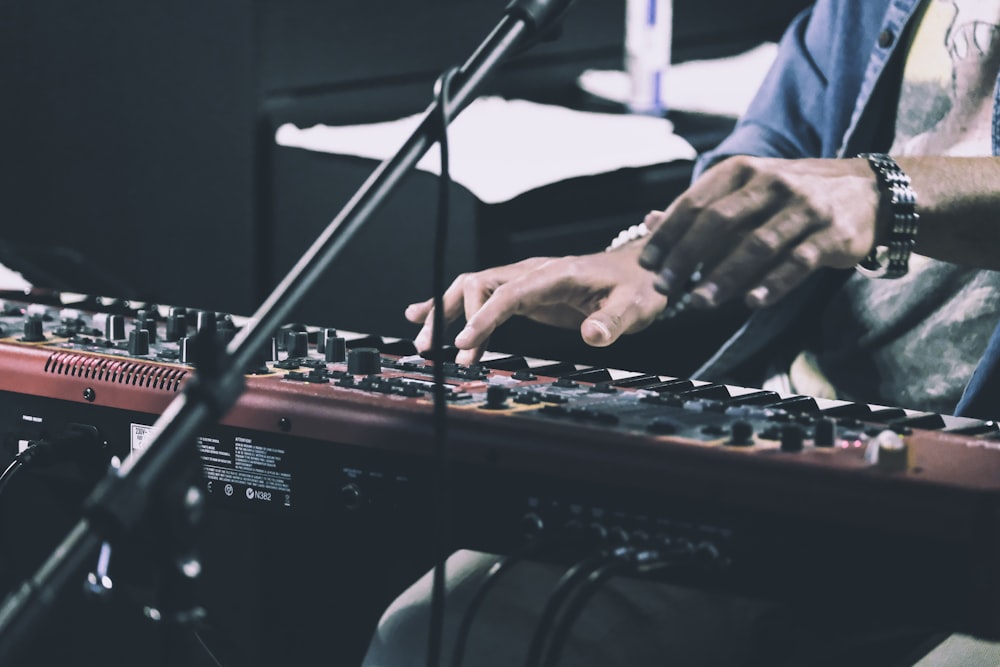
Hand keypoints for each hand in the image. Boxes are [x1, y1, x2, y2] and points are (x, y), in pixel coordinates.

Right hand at [405, 228, 667, 365]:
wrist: (644, 269)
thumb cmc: (640, 287)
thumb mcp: (636, 307)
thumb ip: (614, 321)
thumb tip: (592, 335)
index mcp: (558, 274)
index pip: (511, 292)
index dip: (484, 317)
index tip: (463, 344)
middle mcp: (535, 271)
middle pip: (481, 284)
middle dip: (452, 315)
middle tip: (433, 350)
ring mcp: (526, 279)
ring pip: (475, 288)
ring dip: (447, 312)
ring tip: (424, 342)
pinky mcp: (525, 290)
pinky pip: (484, 297)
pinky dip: (457, 309)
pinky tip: (429, 317)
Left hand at [638, 156, 879, 308]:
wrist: (866, 191)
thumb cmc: (790, 196)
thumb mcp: (746, 190)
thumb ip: (700, 208)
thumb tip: (648, 221)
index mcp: (743, 170)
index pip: (696, 202)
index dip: (668, 234)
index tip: (647, 264)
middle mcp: (773, 183)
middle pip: (720, 221)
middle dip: (686, 256)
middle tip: (664, 286)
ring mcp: (805, 208)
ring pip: (758, 244)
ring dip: (724, 276)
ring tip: (698, 302)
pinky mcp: (832, 235)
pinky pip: (799, 262)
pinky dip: (774, 283)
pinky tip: (751, 302)